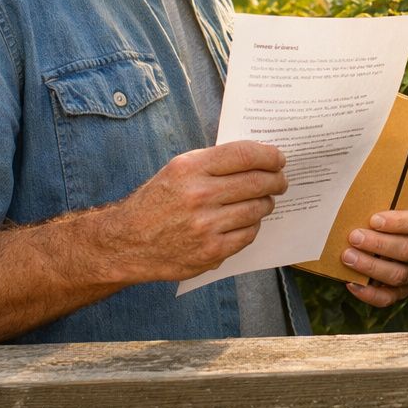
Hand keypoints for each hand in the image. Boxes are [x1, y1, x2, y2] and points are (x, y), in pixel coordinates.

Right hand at [102, 140, 286, 282]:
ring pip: (257, 209)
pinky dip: (252, 226)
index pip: (245, 155)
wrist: (126, 243)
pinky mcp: (211, 252)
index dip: (269, 155)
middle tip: (281, 181)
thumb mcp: (178, 170)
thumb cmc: (157, 202)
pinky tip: (246, 221)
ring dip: (266, 203)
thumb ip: (214, 163)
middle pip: (257, 182)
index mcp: (191, 168)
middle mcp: (199, 195)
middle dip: (276, 180)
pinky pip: (248, 234)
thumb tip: (258, 158)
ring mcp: (206, 226)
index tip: (279, 158)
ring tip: (263, 201)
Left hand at [341, 205, 407, 306]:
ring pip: (399, 275)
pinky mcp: (402, 292)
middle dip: (379, 244)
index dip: (399, 222)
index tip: (373, 219)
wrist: (391, 238)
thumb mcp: (393, 205)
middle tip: (354, 237)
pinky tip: (351, 283)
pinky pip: (388, 298)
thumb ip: (384, 202)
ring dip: (371, 266)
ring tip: (348, 257)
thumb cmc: (389, 219)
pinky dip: (369, 293)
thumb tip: (359, 200)